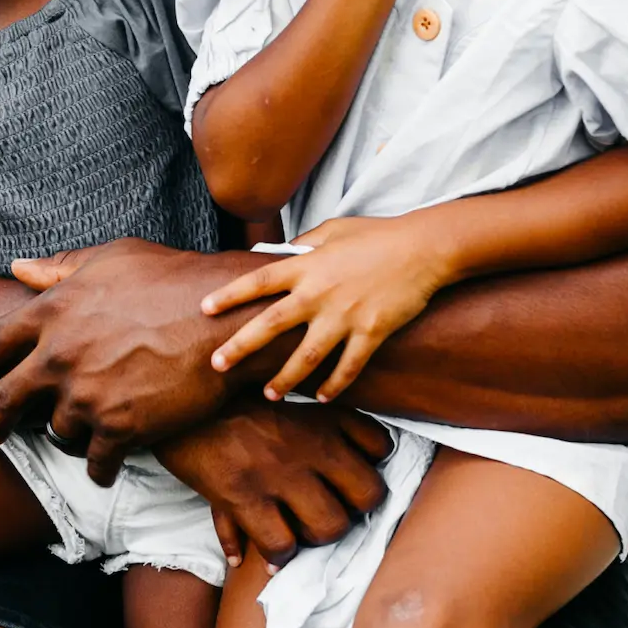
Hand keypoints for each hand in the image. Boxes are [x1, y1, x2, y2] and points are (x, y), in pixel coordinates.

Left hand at [0, 239, 262, 484]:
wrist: (225, 321)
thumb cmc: (174, 279)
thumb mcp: (113, 258)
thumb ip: (61, 268)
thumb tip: (19, 267)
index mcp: (51, 311)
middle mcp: (57, 356)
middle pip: (8, 399)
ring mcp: (85, 396)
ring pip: (55, 432)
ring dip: (64, 436)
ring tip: (77, 437)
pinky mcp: (118, 428)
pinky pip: (94, 462)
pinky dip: (98, 469)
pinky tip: (104, 470)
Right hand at [153, 401, 392, 567]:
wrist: (173, 398)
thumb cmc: (228, 398)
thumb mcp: (284, 393)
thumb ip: (326, 417)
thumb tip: (370, 447)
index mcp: (321, 416)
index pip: (381, 447)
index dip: (371, 467)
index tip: (351, 477)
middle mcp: (309, 445)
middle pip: (367, 496)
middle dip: (353, 511)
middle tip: (328, 511)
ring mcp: (278, 473)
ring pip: (328, 527)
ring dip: (315, 537)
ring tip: (297, 533)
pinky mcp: (243, 496)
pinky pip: (279, 544)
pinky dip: (274, 556)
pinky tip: (262, 555)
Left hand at [202, 216, 453, 402]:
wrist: (423, 249)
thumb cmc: (379, 235)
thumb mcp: (335, 229)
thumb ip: (308, 241)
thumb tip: (289, 249)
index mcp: (307, 265)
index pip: (258, 281)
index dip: (229, 296)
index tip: (204, 309)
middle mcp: (319, 293)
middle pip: (270, 325)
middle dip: (240, 347)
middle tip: (217, 365)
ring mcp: (344, 316)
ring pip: (304, 357)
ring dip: (284, 380)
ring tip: (270, 395)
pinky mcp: (370, 333)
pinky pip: (347, 367)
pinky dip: (333, 385)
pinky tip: (321, 398)